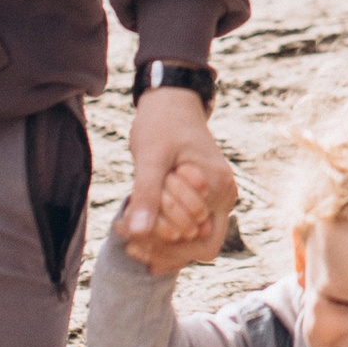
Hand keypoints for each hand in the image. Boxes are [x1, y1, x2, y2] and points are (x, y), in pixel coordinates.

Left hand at [121, 86, 237, 271]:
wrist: (171, 101)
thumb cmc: (162, 123)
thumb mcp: (150, 155)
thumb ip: (147, 193)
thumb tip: (137, 231)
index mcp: (218, 186)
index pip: (201, 241)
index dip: (168, 245)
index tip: (130, 231)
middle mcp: (224, 197)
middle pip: (198, 245)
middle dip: (160, 243)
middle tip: (123, 231)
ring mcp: (216, 198)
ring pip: (193, 239)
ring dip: (160, 241)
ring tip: (125, 231)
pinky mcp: (203, 198)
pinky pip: (188, 227)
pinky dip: (163, 233)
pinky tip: (135, 233)